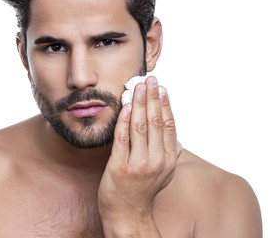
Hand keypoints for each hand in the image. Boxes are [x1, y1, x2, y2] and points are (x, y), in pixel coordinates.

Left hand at [98, 76, 180, 224]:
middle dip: (152, 97)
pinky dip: (124, 119)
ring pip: (140, 126)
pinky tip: (126, 105)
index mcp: (168, 160)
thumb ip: (169, 153)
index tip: (161, 88)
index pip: (168, 125)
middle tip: (149, 79)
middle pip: (155, 121)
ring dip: (139, 103)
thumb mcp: (164, 174)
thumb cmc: (143, 190)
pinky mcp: (119, 166)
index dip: (165, 104)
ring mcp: (138, 164)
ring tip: (138, 87)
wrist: (127, 213)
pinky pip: (122, 137)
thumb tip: (173, 134)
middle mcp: (156, 161)